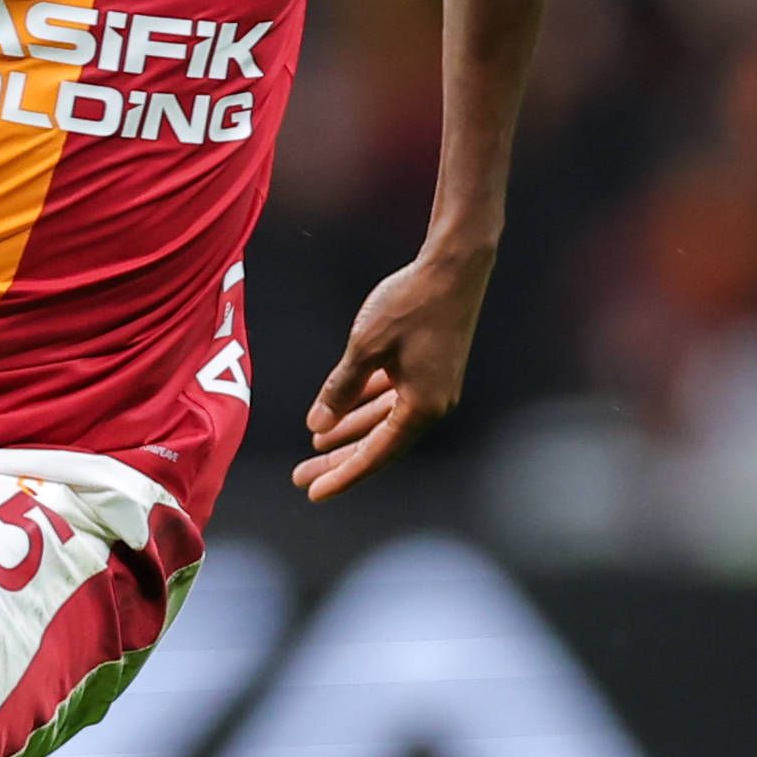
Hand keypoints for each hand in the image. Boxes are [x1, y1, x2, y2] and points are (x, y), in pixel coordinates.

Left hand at [292, 244, 492, 499]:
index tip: (313, 491)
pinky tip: (339, 409)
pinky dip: (365, 404)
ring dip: (350, 430)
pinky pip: (392, 397)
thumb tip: (318, 424)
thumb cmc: (411, 303)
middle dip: (338, 458)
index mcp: (421, 407)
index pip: (375, 453)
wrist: (454, 265)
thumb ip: (340, 389)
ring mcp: (433, 387)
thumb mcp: (365, 347)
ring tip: (315, 442)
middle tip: (302, 475)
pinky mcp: (430, 368)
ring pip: (383, 420)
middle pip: (378, 443)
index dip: (342, 474)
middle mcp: (432, 404)